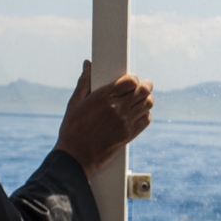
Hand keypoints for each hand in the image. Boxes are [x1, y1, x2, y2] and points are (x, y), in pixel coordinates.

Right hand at [54, 60, 153, 179]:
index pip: (131, 80)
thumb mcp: (75, 102)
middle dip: (145, 86)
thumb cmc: (72, 128)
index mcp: (104, 97)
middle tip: (143, 86)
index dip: (133, 78)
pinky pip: (146, 120)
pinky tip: (137, 114)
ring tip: (140, 99)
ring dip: (146, 99)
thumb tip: (88, 64)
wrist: (76, 156)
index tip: (130, 80)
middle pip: (144, 90)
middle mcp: (117, 108)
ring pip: (147, 104)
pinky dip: (145, 114)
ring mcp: (125, 122)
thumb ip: (84, 81)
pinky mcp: (129, 135)